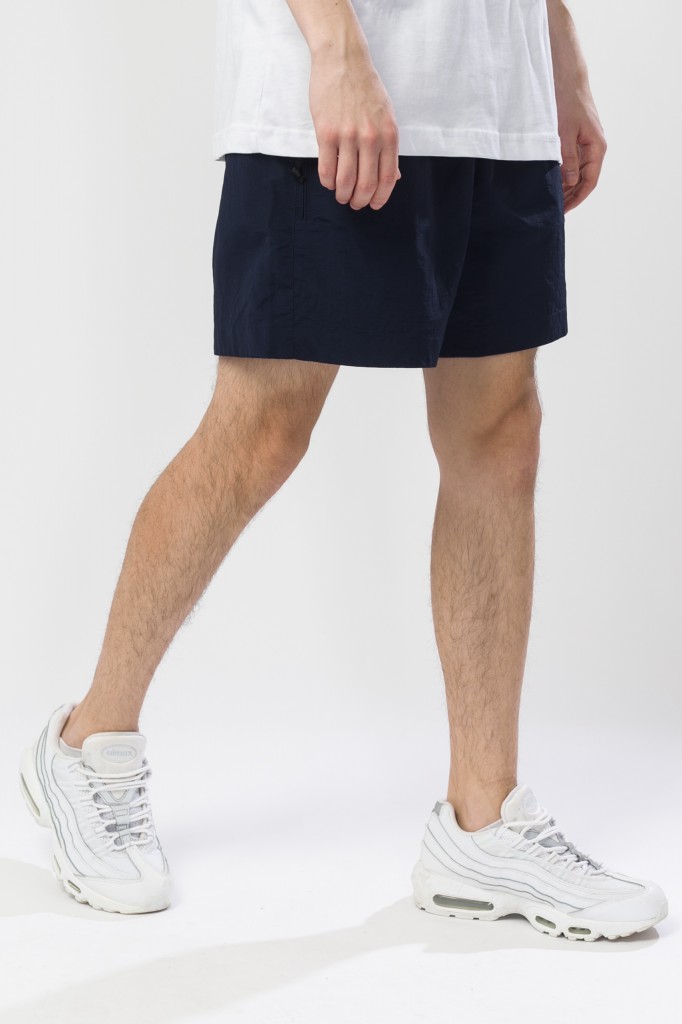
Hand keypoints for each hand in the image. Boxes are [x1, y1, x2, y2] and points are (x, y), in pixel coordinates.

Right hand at [309, 48, 400, 210]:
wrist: (343, 59)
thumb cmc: (365, 87)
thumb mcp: (387, 115)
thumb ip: (389, 147)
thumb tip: (394, 176)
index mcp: (389, 134)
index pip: (387, 178)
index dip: (380, 198)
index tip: (373, 205)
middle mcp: (370, 137)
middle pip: (366, 185)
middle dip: (360, 201)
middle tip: (354, 203)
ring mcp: (348, 135)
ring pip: (345, 181)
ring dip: (342, 194)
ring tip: (340, 195)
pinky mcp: (326, 133)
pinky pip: (327, 169)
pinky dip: (327, 182)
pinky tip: (328, 181)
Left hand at [557, 83, 606, 212]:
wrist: (566, 77)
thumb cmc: (567, 102)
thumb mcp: (564, 134)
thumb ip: (567, 160)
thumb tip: (570, 182)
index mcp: (596, 147)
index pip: (589, 182)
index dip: (576, 198)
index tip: (563, 211)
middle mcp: (595, 147)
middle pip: (584, 179)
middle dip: (570, 195)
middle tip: (554, 209)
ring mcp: (587, 143)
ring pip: (578, 172)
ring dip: (566, 185)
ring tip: (551, 198)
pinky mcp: (578, 138)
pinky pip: (573, 161)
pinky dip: (563, 173)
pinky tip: (552, 180)